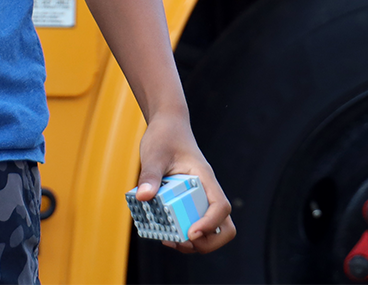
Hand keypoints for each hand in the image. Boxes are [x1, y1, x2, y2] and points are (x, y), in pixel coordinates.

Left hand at [136, 113, 234, 253]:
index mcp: (205, 178)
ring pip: (212, 230)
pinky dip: (184, 235)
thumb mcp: (154, 154)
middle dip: (206, 242)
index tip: (190, 233)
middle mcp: (207, 191)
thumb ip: (150, 175)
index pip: (221, 207)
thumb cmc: (164, 136)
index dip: (210, 224)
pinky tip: (164, 232)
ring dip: (196, 243)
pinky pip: (195, 224)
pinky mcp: (190, 202)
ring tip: (170, 241)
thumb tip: (143, 198)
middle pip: (224, 226)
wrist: (168, 125)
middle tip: (181, 242)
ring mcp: (201, 198)